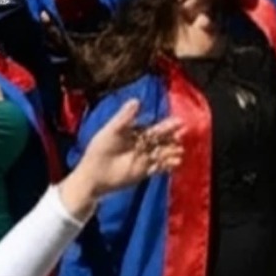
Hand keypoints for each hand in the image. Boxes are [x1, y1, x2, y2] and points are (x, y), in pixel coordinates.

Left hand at [60, 98, 184, 214]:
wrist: (92, 175)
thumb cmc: (99, 151)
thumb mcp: (111, 131)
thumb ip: (124, 118)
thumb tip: (137, 100)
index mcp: (135, 134)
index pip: (154, 129)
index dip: (167, 125)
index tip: (178, 121)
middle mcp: (142, 146)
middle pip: (161, 140)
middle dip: (172, 136)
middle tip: (183, 132)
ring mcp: (143, 159)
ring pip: (162, 153)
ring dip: (171, 151)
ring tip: (180, 149)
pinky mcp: (143, 172)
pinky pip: (158, 167)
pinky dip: (167, 165)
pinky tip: (176, 162)